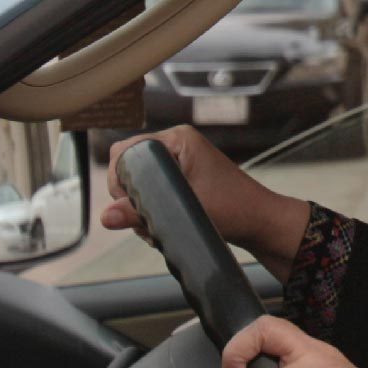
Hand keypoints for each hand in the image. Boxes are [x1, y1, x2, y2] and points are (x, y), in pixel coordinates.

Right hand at [102, 126, 311, 276]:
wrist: (261, 224)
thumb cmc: (234, 211)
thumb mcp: (183, 212)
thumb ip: (140, 214)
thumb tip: (105, 217)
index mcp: (177, 139)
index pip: (125, 151)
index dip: (119, 180)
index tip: (129, 205)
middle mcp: (176, 145)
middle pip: (128, 169)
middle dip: (131, 199)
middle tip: (146, 220)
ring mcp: (179, 162)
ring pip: (139, 185)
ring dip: (142, 210)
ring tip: (159, 228)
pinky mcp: (183, 180)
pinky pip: (152, 193)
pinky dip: (153, 212)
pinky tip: (164, 228)